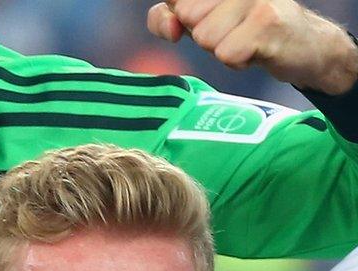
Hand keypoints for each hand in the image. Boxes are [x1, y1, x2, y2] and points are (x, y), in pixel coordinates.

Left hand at [149, 0, 357, 94]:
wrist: (306, 46)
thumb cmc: (247, 32)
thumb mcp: (201, 22)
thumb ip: (167, 19)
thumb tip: (171, 26)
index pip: (172, 1)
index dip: (175, 19)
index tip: (198, 23)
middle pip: (188, 18)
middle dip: (205, 35)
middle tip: (235, 32)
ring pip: (205, 37)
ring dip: (222, 49)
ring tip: (247, 41)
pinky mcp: (267, 21)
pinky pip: (226, 54)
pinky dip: (238, 61)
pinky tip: (257, 51)